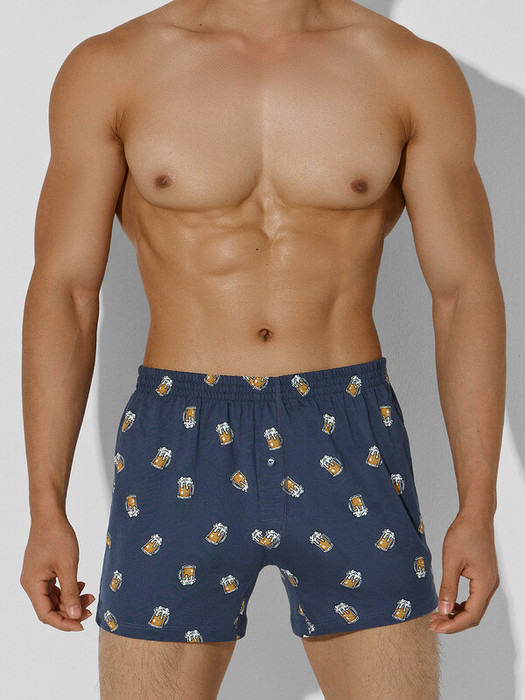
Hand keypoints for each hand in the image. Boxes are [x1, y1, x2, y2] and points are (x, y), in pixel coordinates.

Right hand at [20, 513, 95, 630]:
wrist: (50, 515)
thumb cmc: (57, 536)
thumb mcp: (68, 566)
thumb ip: (71, 593)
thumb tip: (75, 615)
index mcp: (32, 585)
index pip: (46, 614)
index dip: (64, 623)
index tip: (82, 625)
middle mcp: (31, 584)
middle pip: (50, 608)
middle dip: (70, 610)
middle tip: (91, 607)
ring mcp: (36, 577)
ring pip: (54, 598)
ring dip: (71, 600)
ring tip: (90, 596)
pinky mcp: (42, 571)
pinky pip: (54, 588)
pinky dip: (68, 589)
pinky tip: (81, 585)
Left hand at [428, 510, 498, 632]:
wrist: (476, 516)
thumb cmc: (464, 534)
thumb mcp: (451, 561)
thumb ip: (448, 587)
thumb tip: (443, 610)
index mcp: (484, 584)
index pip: (471, 615)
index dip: (452, 625)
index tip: (435, 627)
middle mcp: (490, 586)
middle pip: (474, 615)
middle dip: (454, 623)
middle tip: (433, 624)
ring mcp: (488, 581)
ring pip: (475, 608)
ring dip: (457, 614)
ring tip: (438, 615)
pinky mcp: (484, 576)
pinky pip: (475, 598)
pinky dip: (461, 604)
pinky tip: (448, 603)